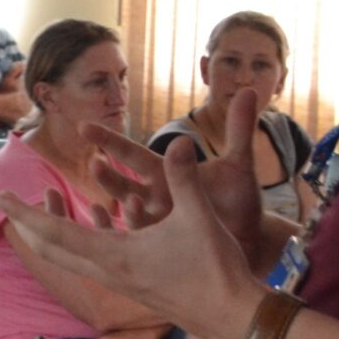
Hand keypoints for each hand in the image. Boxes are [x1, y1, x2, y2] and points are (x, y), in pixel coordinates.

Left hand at [0, 138, 266, 338]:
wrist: (231, 317)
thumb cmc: (215, 269)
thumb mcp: (198, 218)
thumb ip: (183, 179)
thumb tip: (180, 141)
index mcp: (114, 256)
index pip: (56, 233)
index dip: (26, 214)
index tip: (0, 198)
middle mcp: (108, 272)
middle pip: (53, 248)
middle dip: (28, 223)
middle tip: (6, 203)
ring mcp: (119, 282)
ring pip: (71, 256)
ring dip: (53, 231)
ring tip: (44, 209)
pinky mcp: (132, 286)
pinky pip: (93, 260)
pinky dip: (81, 239)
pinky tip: (95, 221)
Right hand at [79, 85, 267, 258]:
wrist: (255, 240)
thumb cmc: (241, 200)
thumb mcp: (240, 164)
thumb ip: (240, 129)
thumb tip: (248, 90)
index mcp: (165, 173)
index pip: (131, 153)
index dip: (108, 140)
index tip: (83, 126)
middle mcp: (155, 197)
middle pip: (120, 184)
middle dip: (106, 175)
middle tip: (95, 163)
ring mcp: (159, 224)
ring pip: (129, 215)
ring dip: (123, 208)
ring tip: (127, 199)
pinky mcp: (167, 248)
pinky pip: (144, 244)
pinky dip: (138, 235)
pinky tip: (134, 233)